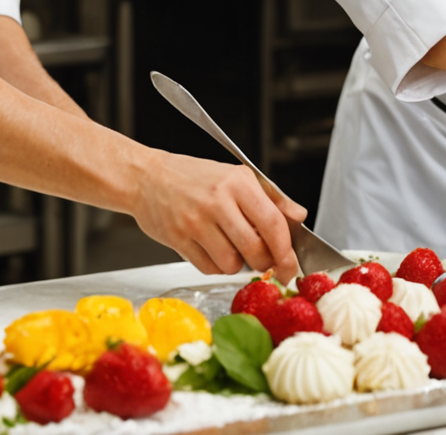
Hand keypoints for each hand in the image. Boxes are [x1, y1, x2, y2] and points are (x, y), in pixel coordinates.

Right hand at [134, 151, 305, 282]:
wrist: (147, 177)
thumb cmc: (194, 177)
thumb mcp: (237, 176)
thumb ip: (272, 198)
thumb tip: (299, 216)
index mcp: (238, 183)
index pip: (273, 224)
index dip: (286, 251)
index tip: (291, 266)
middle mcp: (217, 201)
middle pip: (255, 250)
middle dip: (264, 263)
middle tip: (263, 261)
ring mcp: (195, 222)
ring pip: (232, 264)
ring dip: (237, 264)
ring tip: (230, 247)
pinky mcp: (178, 239)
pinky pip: (208, 268)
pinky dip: (216, 266)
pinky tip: (212, 250)